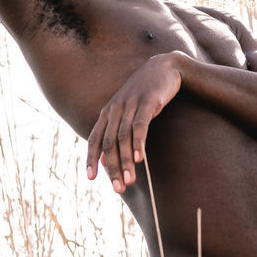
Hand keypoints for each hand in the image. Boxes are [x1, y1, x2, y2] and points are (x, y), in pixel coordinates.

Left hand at [86, 53, 183, 192]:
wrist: (165, 67)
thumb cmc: (145, 93)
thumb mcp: (128, 112)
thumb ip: (117, 132)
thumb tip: (106, 160)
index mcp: (108, 112)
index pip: (95, 139)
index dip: (91, 158)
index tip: (91, 178)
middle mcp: (115, 109)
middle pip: (109, 143)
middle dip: (113, 168)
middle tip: (119, 189)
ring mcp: (131, 104)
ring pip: (123, 138)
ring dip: (125, 161)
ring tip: (130, 181)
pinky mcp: (147, 102)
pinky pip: (140, 126)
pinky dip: (138, 143)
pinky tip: (139, 158)